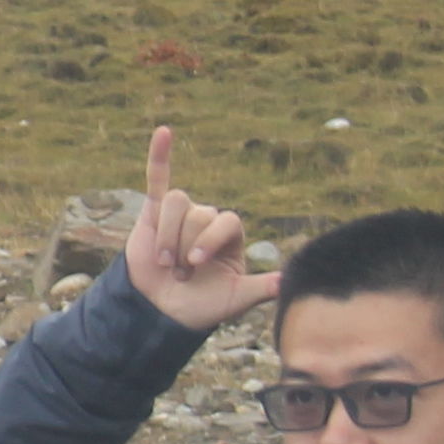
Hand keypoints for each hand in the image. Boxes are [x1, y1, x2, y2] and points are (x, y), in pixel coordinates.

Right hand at [123, 125, 273, 330]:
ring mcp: (180, 214)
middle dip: (184, 246)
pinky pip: (158, 178)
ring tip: (163, 262)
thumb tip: (290, 282)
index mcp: (230, 235)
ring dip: (167, 234)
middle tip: (179, 274)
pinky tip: (164, 132)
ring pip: (177, 203)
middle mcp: (207, 220)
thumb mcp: (234, 299)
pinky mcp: (153, 212)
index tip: (195, 264)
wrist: (161, 311)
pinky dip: (159, 155)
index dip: (209, 239)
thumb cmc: (201, 306)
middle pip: (199, 214)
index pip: (226, 220)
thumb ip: (260, 287)